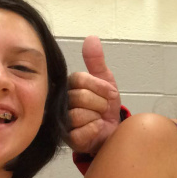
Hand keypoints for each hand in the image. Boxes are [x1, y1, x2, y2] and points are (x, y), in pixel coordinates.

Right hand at [67, 36, 121, 154]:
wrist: (114, 132)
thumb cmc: (106, 107)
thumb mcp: (106, 81)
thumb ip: (97, 61)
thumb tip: (91, 38)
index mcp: (70, 86)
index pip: (79, 79)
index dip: (100, 87)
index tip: (111, 94)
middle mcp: (62, 102)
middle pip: (80, 97)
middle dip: (100, 104)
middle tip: (103, 109)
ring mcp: (63, 121)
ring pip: (79, 114)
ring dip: (97, 118)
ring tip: (98, 120)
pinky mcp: (68, 139)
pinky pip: (81, 132)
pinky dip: (94, 130)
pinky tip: (96, 130)